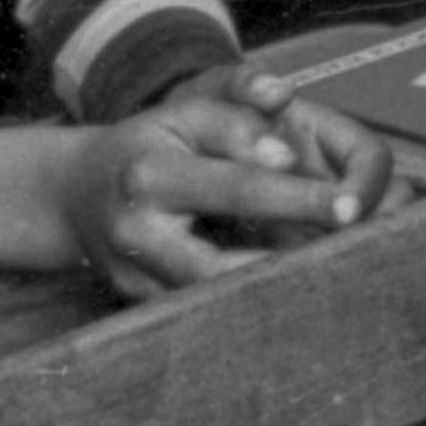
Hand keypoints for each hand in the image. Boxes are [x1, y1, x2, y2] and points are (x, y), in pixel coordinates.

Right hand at [78, 73, 380, 298]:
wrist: (72, 195)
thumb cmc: (148, 142)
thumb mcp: (185, 111)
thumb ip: (238, 118)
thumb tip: (286, 151)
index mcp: (149, 173)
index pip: (237, 185)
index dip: (298, 197)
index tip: (351, 207)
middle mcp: (135, 233)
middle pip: (225, 265)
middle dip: (292, 263)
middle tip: (353, 260)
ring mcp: (134, 280)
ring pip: (214, 302)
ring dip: (272, 296)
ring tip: (331, 286)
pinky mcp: (140, 309)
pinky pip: (202, 314)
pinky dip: (248, 307)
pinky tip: (290, 301)